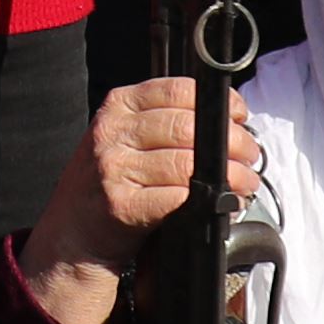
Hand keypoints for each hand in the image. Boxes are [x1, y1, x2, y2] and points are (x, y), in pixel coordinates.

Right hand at [18, 78, 259, 323]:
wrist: (73, 233)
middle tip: (251, 155)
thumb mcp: (123, 137)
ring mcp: (113, 168)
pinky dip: (206, 202)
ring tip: (245, 183)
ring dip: (228, 176)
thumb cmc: (110, 182)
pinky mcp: (120, 205)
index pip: (177, 90)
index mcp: (118, 106)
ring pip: (187, 164)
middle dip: (231, 142)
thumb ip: (161, 121)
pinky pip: (176, 198)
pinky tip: (220, 204)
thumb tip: (226, 123)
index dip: (218, 103)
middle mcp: (112, 132)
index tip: (240, 117)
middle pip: (187, 127)